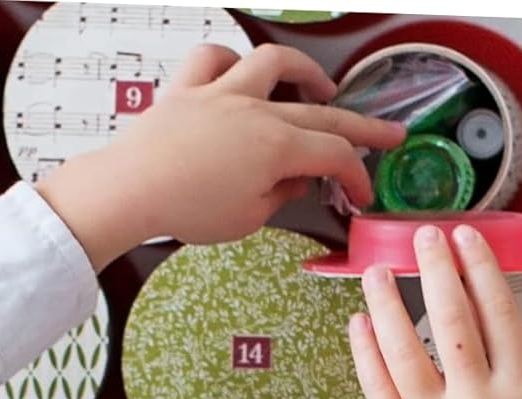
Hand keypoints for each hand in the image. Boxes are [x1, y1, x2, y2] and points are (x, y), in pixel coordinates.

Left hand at [34, 43, 404, 269]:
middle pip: (322, 111)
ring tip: (320, 85)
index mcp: (277, 147)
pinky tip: (242, 75)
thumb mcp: (251, 217)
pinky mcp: (188, 88)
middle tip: (390, 133)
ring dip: (304, 71)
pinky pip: (214, 59)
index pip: (335, 155)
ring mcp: (221, 92)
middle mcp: (255, 110)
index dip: (358, 177)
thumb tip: (295, 178)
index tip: (363, 197)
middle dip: (363, 126)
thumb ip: (281, 193)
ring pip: (273, 62)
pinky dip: (233, 62)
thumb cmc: (190, 210)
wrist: (130, 189)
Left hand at [348, 223, 521, 398]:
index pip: (499, 313)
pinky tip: (361, 324)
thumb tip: (476, 309)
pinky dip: (366, 351)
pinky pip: (378, 387)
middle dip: (435, 268)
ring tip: (376, 272)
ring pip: (405, 347)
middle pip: (453, 319)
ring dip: (387, 302)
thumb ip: (510, 368)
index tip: (465, 237)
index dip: (479, 267)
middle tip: (423, 236)